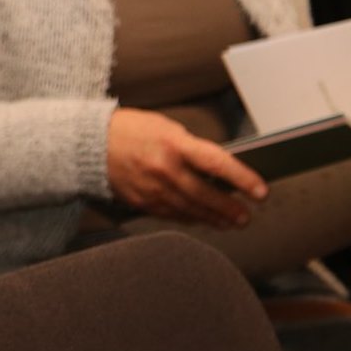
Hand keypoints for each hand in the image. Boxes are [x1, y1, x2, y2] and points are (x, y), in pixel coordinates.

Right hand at [105, 107, 266, 226]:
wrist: (89, 144)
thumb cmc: (131, 130)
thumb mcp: (165, 127)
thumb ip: (191, 148)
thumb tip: (218, 171)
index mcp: (174, 144)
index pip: (218, 164)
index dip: (243, 179)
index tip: (261, 192)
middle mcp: (164, 169)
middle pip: (207, 195)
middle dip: (231, 209)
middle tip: (247, 216)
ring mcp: (152, 189)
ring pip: (192, 210)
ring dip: (215, 218)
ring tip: (231, 223)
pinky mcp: (142, 202)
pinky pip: (173, 215)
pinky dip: (191, 218)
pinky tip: (203, 220)